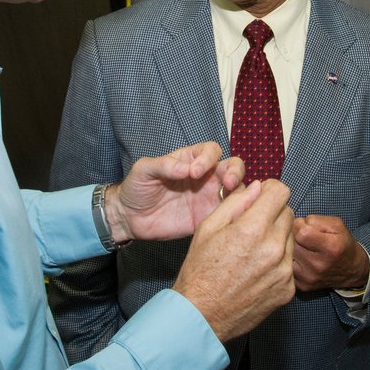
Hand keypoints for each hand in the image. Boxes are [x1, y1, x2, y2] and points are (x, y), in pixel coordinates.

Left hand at [108, 142, 246, 243]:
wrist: (129, 218)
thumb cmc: (136, 188)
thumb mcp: (144, 170)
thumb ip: (164, 165)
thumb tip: (186, 169)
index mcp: (190, 160)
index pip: (211, 151)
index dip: (209, 158)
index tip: (195, 172)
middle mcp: (204, 176)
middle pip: (232, 167)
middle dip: (236, 172)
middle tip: (228, 183)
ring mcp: (208, 197)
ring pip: (236, 190)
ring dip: (240, 192)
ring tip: (231, 200)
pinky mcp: (207, 217)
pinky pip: (227, 213)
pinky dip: (234, 212)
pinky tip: (229, 215)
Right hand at [174, 179, 294, 341]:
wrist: (201, 315)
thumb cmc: (200, 270)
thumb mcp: (208, 227)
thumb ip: (236, 202)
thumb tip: (258, 187)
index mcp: (253, 229)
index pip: (282, 192)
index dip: (271, 190)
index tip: (263, 196)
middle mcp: (274, 248)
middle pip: (288, 212)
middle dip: (272, 213)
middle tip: (252, 226)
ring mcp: (284, 271)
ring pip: (290, 238)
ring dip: (276, 237)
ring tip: (252, 251)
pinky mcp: (288, 289)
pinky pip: (289, 262)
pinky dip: (277, 261)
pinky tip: (256, 270)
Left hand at [292, 215, 369, 291]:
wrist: (351, 270)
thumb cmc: (342, 243)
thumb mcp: (336, 225)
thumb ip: (315, 220)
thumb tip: (295, 223)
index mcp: (330, 248)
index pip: (301, 233)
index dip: (299, 225)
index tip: (304, 226)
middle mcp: (319, 265)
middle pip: (292, 244)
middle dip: (295, 237)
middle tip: (303, 238)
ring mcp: (310, 278)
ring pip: (287, 256)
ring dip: (291, 250)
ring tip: (302, 248)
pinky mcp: (303, 286)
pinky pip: (287, 269)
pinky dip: (291, 262)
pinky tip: (301, 260)